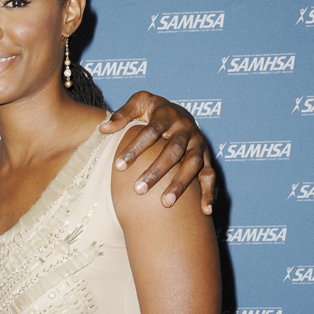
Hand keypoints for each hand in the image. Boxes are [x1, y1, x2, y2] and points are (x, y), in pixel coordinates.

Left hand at [100, 91, 214, 214]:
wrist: (178, 110)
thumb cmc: (153, 109)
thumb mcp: (139, 103)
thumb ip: (122, 114)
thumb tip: (103, 128)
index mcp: (167, 115)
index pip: (150, 132)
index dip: (135, 148)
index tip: (119, 166)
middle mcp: (186, 130)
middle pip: (173, 151)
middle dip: (157, 171)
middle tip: (139, 189)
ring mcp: (198, 144)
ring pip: (193, 165)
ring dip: (180, 184)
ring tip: (165, 203)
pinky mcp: (207, 157)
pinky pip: (210, 175)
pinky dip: (209, 192)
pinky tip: (204, 210)